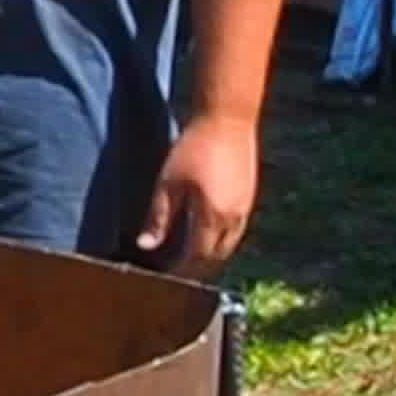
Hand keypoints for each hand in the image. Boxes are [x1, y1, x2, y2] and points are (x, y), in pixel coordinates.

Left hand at [135, 113, 259, 278]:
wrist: (228, 120)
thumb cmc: (195, 148)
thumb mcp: (168, 183)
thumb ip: (158, 218)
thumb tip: (146, 246)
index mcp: (211, 219)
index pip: (196, 259)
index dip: (180, 271)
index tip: (165, 276)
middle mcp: (232, 220)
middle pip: (215, 259)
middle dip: (196, 269)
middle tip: (176, 272)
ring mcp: (244, 210)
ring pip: (228, 247)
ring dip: (210, 257)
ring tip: (190, 258)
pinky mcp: (249, 199)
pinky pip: (235, 232)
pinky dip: (221, 242)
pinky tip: (207, 235)